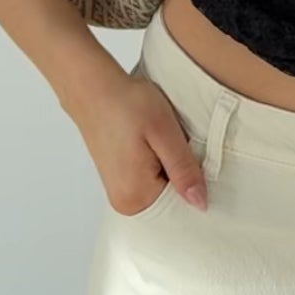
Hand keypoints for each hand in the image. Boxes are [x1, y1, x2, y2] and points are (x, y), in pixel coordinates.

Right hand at [75, 66, 208, 216]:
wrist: (94, 88)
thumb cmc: (126, 104)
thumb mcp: (164, 133)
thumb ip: (184, 170)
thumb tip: (200, 203)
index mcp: (135, 196)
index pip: (182, 206)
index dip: (195, 181)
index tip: (193, 156)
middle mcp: (124, 201)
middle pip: (171, 199)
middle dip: (183, 175)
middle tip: (177, 144)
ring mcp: (120, 190)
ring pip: (163, 187)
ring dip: (172, 167)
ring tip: (164, 141)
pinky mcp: (119, 177)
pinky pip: (151, 179)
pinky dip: (160, 163)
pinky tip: (156, 143)